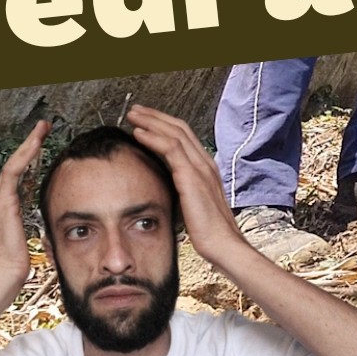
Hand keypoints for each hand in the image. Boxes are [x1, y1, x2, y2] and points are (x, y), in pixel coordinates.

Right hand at [0, 119, 50, 296]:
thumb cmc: (19, 260)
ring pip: (14, 162)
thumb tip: (54, 212)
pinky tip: (35, 144)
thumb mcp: (30, 234)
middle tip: (44, 125)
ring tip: (42, 128)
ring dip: (28, 143)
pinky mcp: (3, 204)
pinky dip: (24, 156)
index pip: (18, 171)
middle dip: (29, 142)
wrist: (6, 276)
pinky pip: (13, 172)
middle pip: (14, 161)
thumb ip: (35, 220)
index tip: (44, 140)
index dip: (30, 154)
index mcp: (4, 204)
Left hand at [124, 104, 244, 263]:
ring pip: (174, 133)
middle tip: (136, 110)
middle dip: (156, 116)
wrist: (223, 245)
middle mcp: (206, 163)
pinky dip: (153, 137)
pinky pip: (171, 148)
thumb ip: (183, 192)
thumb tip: (164, 190)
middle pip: (179, 128)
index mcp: (207, 169)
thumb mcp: (194, 207)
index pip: (185, 137)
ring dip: (151, 121)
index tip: (146, 121)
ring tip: (133, 115)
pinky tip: (139, 133)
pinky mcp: (192, 176)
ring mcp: (201, 168)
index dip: (165, 125)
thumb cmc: (210, 233)